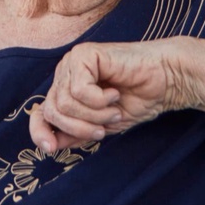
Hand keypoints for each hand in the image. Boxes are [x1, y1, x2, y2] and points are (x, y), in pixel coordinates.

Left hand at [30, 37, 204, 153]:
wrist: (164, 81)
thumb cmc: (135, 100)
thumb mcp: (100, 126)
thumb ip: (75, 134)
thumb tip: (48, 145)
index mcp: (66, 89)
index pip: (40, 113)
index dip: (40, 132)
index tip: (51, 149)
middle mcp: (65, 74)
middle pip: (52, 110)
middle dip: (79, 128)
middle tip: (103, 128)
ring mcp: (73, 62)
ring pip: (64, 103)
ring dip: (94, 115)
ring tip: (113, 110)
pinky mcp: (84, 54)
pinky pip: (79, 90)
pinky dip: (99, 100)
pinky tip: (115, 93)